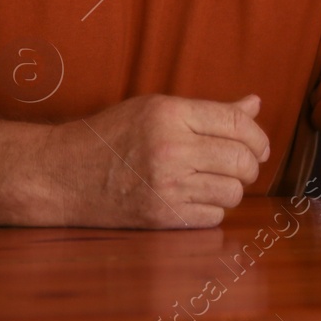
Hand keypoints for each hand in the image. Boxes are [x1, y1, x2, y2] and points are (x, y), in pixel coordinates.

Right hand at [42, 93, 270, 227]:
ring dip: (231, 189)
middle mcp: (171, 148)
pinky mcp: (160, 217)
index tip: (259, 147)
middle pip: (241, 160)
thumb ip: (209, 111)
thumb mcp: (156, 109)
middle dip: (250, 165)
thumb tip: (256, 103)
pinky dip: (211, 210)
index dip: (258, 136)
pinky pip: (213, 217)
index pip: (237, 122)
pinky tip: (194, 199)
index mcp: (171, 114)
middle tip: (241, 167)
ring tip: (212, 182)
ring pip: (233, 192)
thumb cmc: (112, 136)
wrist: (60, 174)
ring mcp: (165, 186)